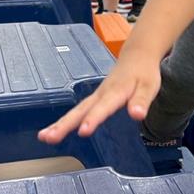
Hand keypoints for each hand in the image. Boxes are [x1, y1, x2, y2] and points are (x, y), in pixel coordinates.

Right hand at [38, 50, 161, 142]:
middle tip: (50, 137)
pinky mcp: (94, 98)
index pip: (103, 107)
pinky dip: (65, 121)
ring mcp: (96, 96)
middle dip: (65, 124)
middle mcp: (101, 94)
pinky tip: (55, 131)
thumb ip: (142, 101)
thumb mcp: (149, 86)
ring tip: (44, 137)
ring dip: (60, 124)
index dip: (93, 119)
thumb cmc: (143, 73)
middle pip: (81, 110)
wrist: (137, 55)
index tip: (83, 131)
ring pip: (76, 111)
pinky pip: (78, 111)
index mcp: (116, 92)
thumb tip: (137, 115)